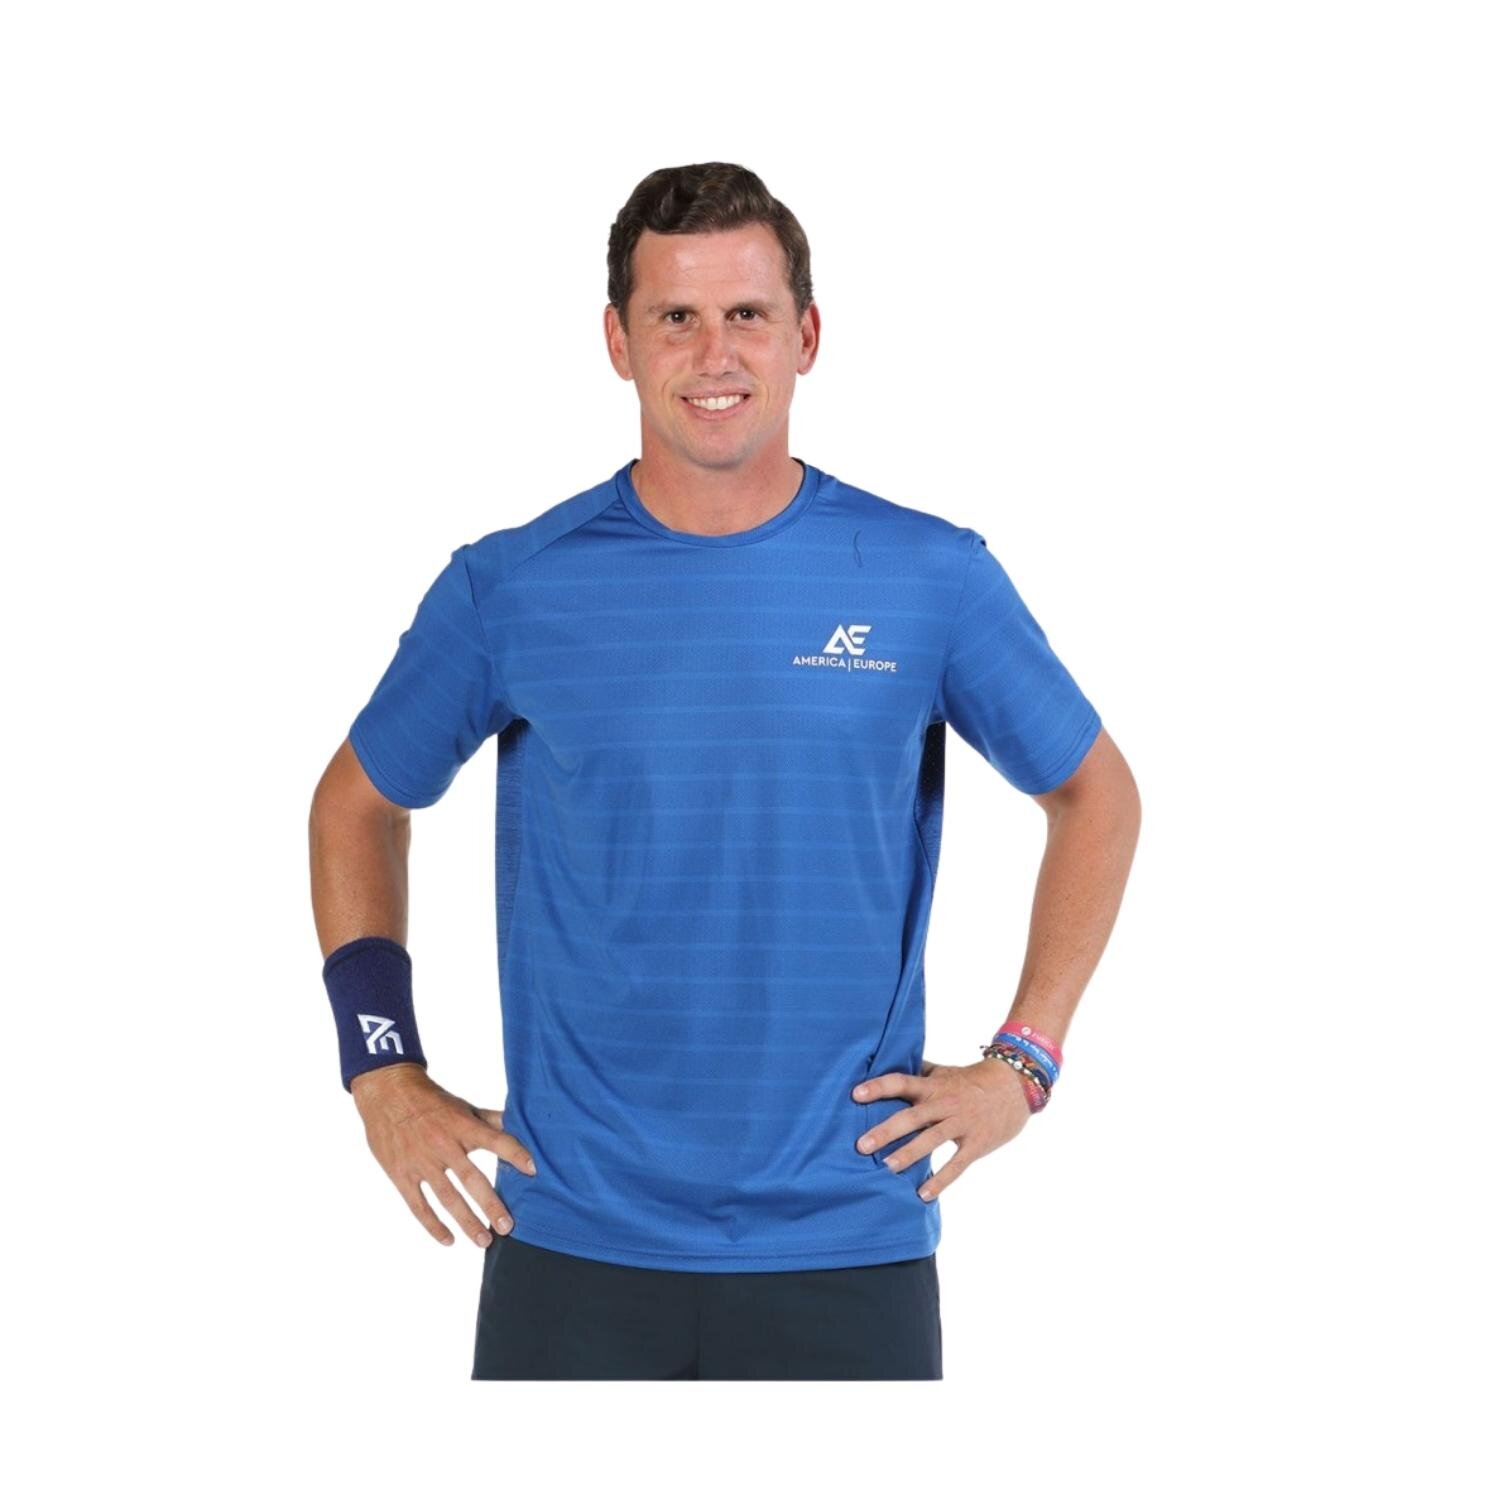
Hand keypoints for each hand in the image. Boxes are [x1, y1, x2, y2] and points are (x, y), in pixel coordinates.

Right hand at [351, 1063, 536, 1247]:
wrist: (388, 1093)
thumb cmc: (431, 1100)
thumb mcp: (462, 1106)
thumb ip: (489, 1120)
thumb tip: (518, 1124)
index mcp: (461, 1125)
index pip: (495, 1140)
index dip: (514, 1154)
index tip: (532, 1170)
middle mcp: (443, 1145)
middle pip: (471, 1180)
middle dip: (491, 1206)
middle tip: (507, 1227)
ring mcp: (421, 1162)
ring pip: (447, 1198)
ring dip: (467, 1222)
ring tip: (484, 1241)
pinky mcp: (401, 1174)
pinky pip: (418, 1205)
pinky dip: (432, 1225)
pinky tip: (449, 1240)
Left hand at [851, 1057, 1030, 1200]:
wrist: (1016, 1086)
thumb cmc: (972, 1080)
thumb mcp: (944, 1072)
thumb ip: (918, 1073)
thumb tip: (887, 1064)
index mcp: (933, 1086)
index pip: (901, 1082)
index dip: (879, 1087)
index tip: (855, 1095)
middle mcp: (945, 1103)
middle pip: (911, 1116)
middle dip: (885, 1130)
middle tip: (861, 1145)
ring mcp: (962, 1124)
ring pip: (931, 1139)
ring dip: (908, 1154)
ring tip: (886, 1168)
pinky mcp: (977, 1144)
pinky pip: (957, 1164)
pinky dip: (941, 1180)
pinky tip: (923, 1195)